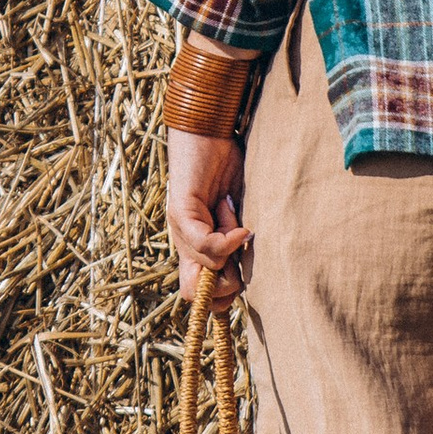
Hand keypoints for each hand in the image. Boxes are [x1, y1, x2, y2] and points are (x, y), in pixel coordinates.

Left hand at [167, 130, 248, 305]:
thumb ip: (243, 242)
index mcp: (198, 248)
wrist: (211, 132)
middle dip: (228, 283)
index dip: (220, 301)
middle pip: (196, 293)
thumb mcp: (242, 215)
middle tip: (240, 250)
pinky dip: (227, 239)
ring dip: (231, 249)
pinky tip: (239, 224)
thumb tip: (252, 272)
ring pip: (206, 267)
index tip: (243, 279)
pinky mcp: (181, 210)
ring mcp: (180, 228)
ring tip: (235, 218)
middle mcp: (184, 243)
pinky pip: (203, 242)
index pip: (197, 294)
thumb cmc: (230, 169)